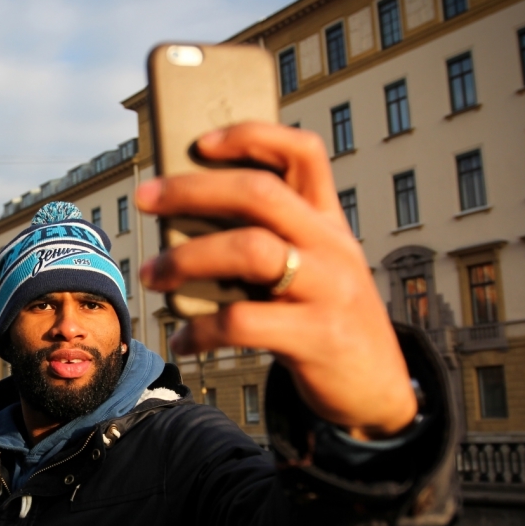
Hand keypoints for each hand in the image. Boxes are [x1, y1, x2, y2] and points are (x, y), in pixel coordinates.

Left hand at [136, 122, 415, 439]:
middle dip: (192, 190)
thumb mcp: (313, 269)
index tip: (200, 142)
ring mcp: (329, 290)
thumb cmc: (324, 320)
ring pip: (250, 250)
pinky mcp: (318, 337)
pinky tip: (182, 340)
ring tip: (150, 275)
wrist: (380, 389)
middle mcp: (332, 246)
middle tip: (144, 198)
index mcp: (328, 222)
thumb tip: (183, 225)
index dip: (252, 136)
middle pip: (259, 193)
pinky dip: (201, 331)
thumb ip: (270, 243)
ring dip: (187, 259)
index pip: (303, 153)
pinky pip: (244, 322)